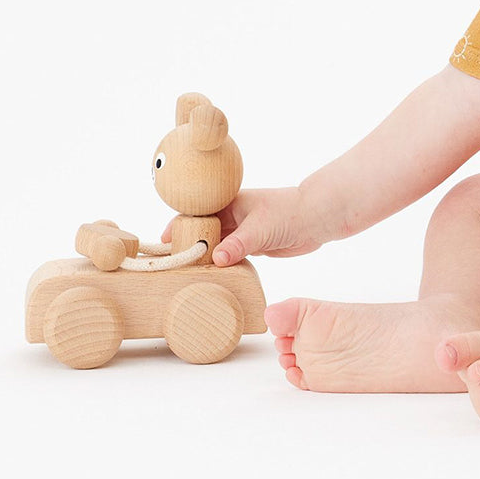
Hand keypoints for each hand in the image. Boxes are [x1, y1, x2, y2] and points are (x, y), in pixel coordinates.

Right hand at [159, 186, 331, 264]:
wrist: (316, 219)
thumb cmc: (288, 212)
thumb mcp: (259, 228)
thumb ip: (237, 244)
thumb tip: (215, 260)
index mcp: (228, 203)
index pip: (196, 214)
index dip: (178, 227)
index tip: (163, 244)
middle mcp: (232, 216)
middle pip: (203, 232)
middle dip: (189, 246)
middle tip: (173, 265)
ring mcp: (241, 231)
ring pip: (215, 246)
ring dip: (205, 258)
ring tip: (187, 274)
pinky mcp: (251, 245)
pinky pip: (229, 255)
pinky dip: (220, 265)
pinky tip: (211, 276)